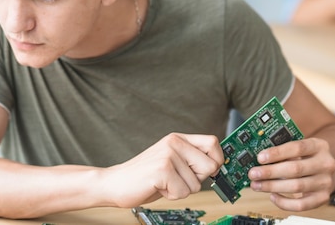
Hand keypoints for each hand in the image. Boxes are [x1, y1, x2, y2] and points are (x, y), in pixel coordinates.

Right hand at [100, 133, 222, 207]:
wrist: (114, 183)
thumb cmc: (144, 176)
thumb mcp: (171, 161)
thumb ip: (191, 159)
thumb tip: (219, 166)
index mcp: (177, 139)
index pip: (213, 142)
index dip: (218, 159)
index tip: (214, 171)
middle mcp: (174, 143)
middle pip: (210, 165)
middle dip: (197, 180)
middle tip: (177, 179)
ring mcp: (168, 155)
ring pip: (196, 184)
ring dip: (181, 190)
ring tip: (163, 183)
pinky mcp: (162, 169)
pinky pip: (183, 192)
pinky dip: (171, 195)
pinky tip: (158, 187)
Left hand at [247, 137, 334, 210]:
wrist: (325, 169)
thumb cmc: (307, 156)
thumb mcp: (300, 148)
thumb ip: (284, 151)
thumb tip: (260, 159)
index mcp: (319, 146)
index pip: (297, 148)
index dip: (277, 153)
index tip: (260, 157)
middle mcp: (326, 163)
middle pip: (295, 169)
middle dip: (270, 172)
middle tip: (253, 174)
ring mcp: (326, 182)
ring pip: (296, 187)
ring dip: (272, 187)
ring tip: (257, 185)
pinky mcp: (323, 198)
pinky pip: (301, 205)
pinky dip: (284, 202)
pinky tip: (272, 195)